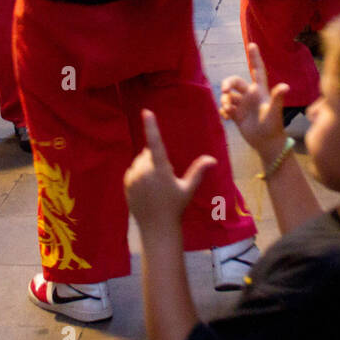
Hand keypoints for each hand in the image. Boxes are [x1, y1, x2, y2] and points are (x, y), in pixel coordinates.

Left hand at [124, 109, 214, 235]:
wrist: (156, 227)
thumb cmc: (176, 207)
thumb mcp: (188, 189)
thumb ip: (198, 171)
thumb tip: (213, 159)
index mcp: (160, 170)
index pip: (155, 144)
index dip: (151, 126)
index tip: (146, 112)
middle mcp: (144, 171)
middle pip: (148, 154)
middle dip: (156, 159)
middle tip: (166, 178)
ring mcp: (133, 178)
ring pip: (140, 162)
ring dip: (147, 167)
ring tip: (156, 186)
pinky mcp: (126, 184)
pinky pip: (133, 171)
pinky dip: (139, 174)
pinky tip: (147, 189)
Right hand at [218, 43, 287, 159]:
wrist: (267, 143)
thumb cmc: (273, 126)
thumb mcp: (274, 112)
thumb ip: (278, 98)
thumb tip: (286, 86)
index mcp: (260, 91)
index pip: (257, 70)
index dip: (255, 57)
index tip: (252, 44)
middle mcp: (250, 95)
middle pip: (235, 82)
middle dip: (227, 84)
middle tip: (224, 91)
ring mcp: (243, 105)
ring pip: (229, 96)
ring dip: (224, 100)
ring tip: (227, 110)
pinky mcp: (237, 115)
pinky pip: (226, 108)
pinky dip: (223, 111)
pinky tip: (226, 117)